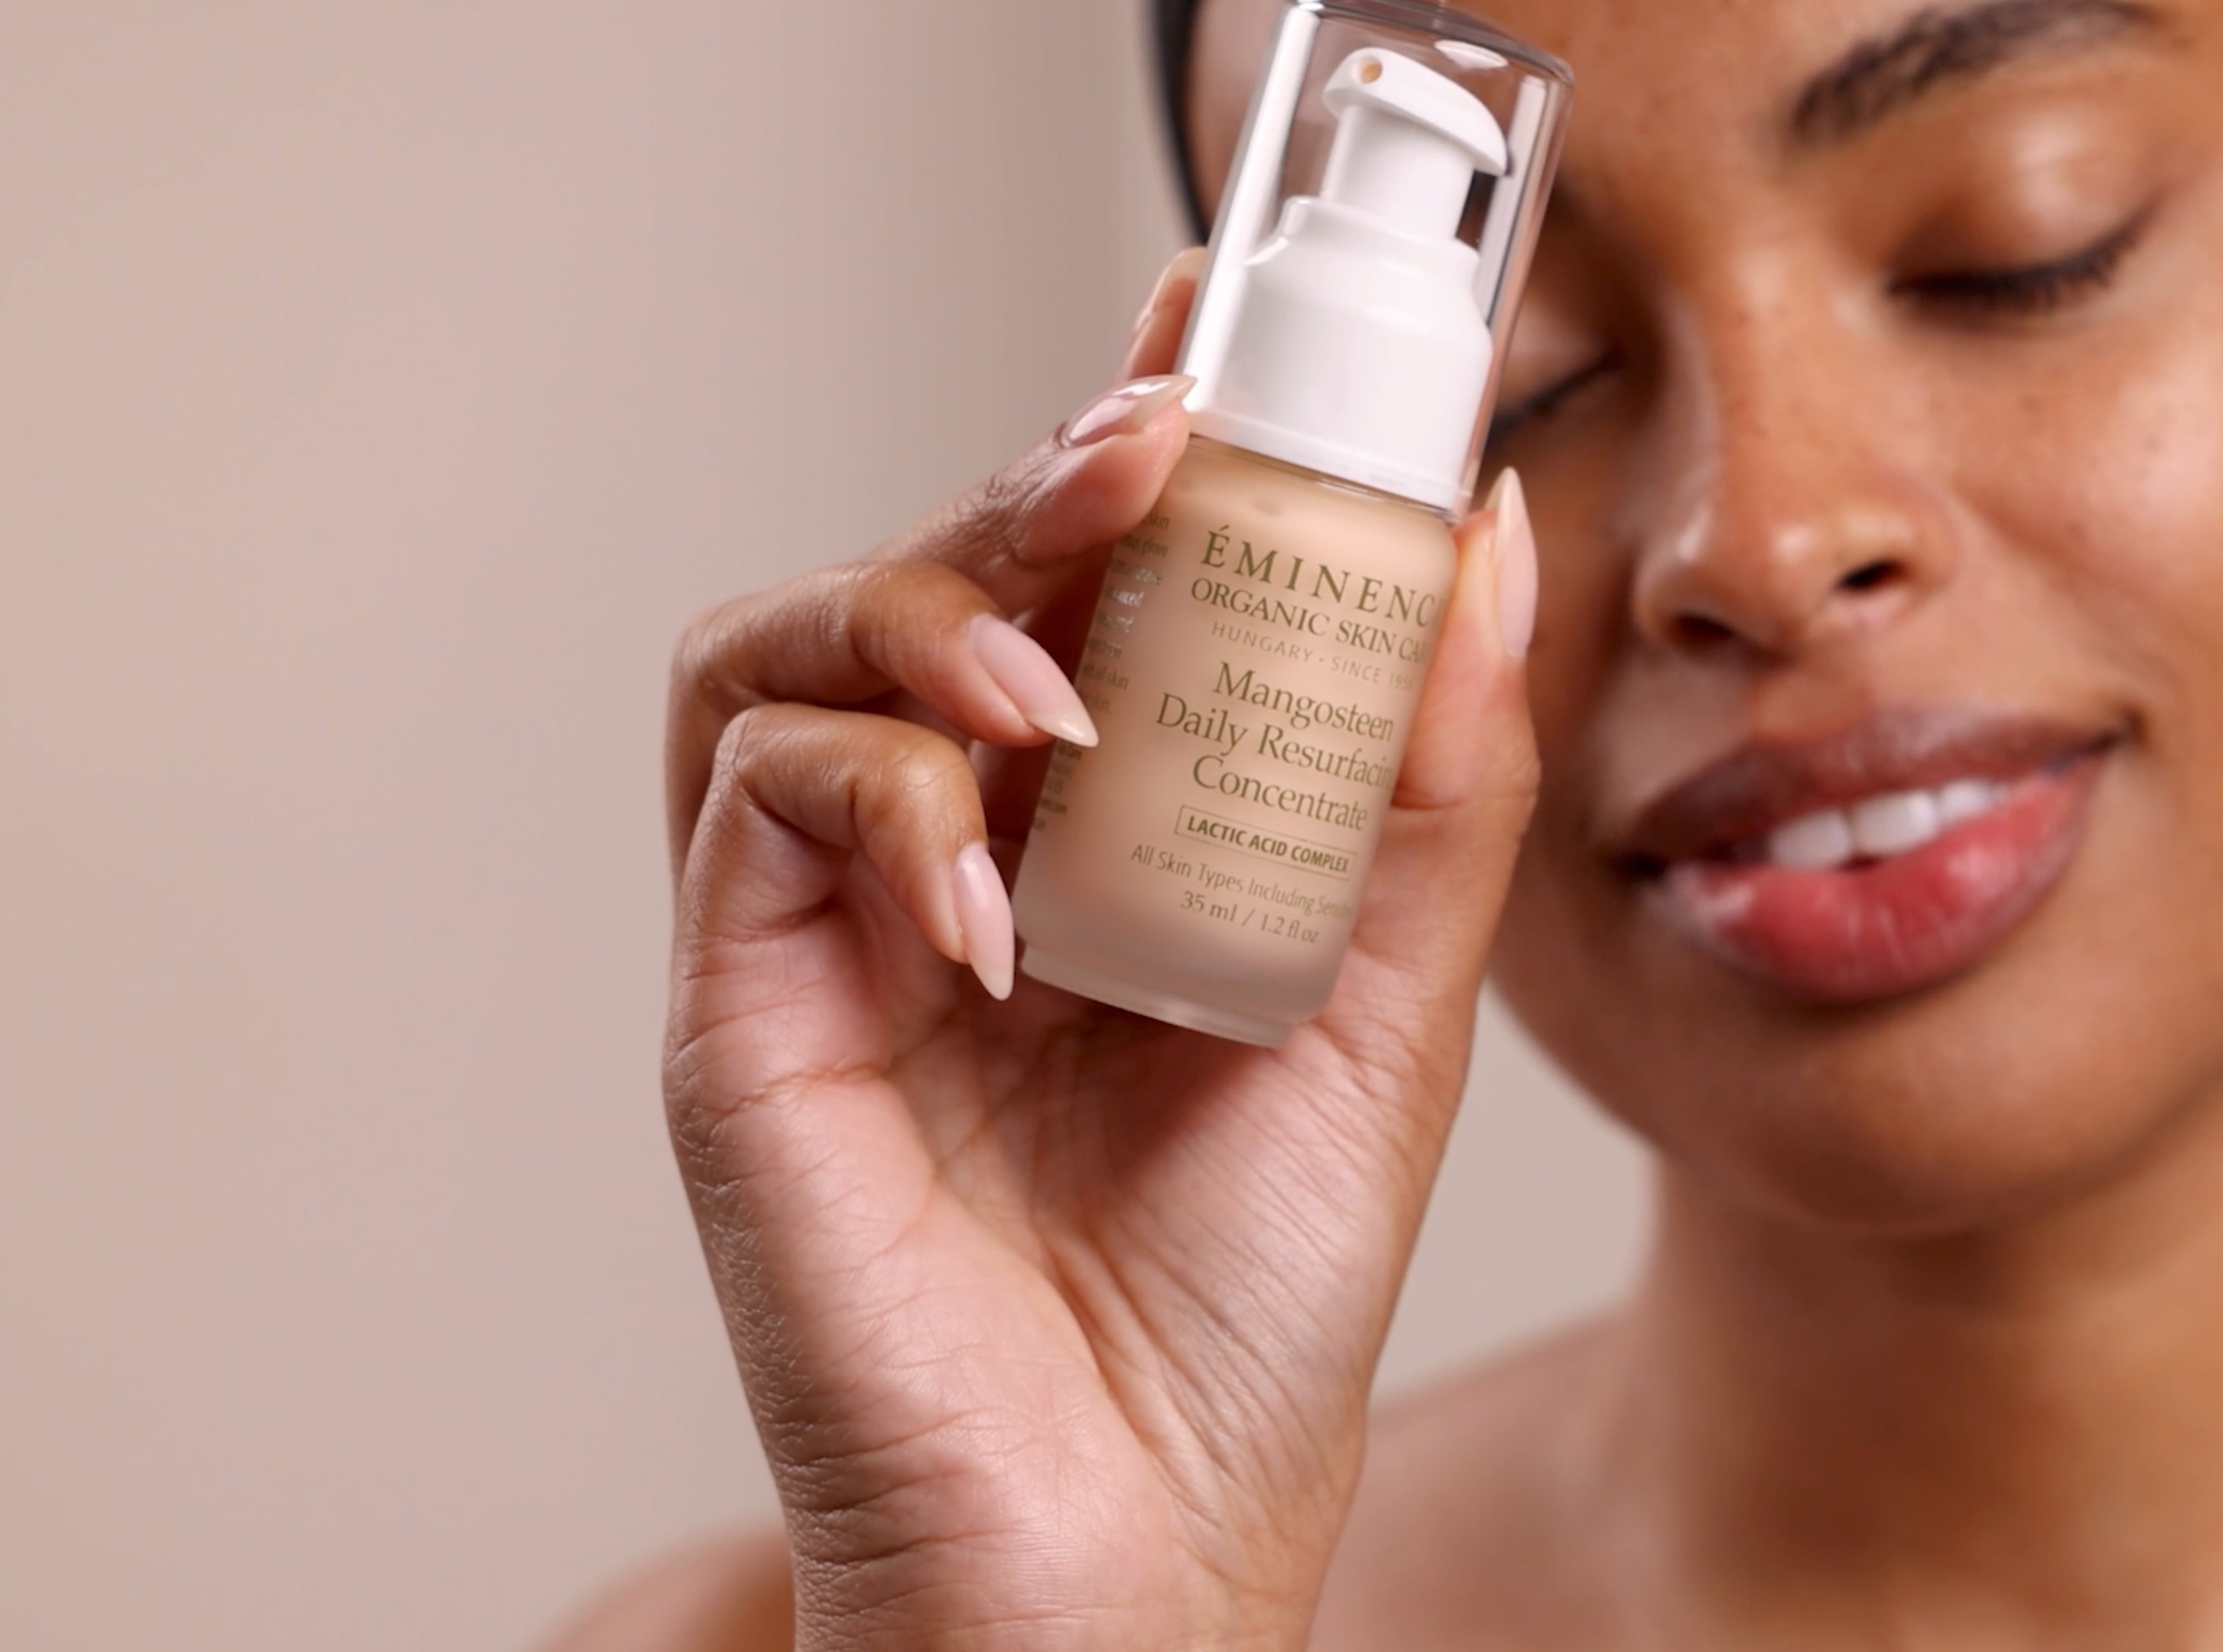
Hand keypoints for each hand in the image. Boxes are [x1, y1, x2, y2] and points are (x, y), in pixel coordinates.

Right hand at [660, 251, 1542, 1651]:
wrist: (1139, 1539)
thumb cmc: (1243, 1308)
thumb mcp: (1391, 1010)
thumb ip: (1427, 785)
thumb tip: (1481, 542)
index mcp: (1095, 844)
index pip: (1085, 583)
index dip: (1125, 435)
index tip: (1212, 324)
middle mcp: (951, 859)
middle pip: (932, 574)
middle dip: (1033, 479)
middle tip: (1152, 438)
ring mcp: (830, 930)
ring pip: (786, 645)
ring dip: (925, 603)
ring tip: (1059, 672)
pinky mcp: (741, 1012)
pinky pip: (750, 805)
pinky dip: (876, 793)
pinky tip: (998, 888)